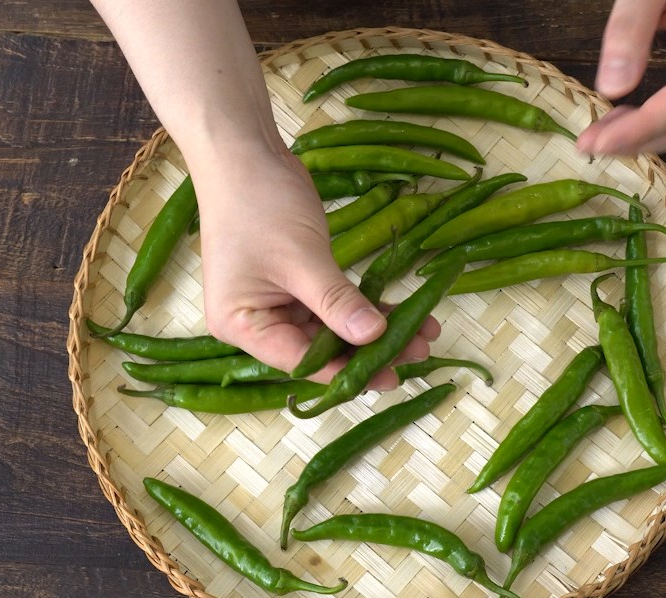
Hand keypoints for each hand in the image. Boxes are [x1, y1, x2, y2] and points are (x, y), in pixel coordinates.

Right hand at [195, 145, 438, 388]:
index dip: (346, 371)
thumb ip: (337, 302)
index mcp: (242, 326)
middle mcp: (256, 323)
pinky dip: (364, 306)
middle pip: (319, 349)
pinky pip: (333, 305)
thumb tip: (375, 337)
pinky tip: (402, 312)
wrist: (244, 152)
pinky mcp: (295, 284)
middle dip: (368, 351)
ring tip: (423, 334)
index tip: (390, 376)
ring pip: (331, 329)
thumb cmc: (259, 204)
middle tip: (417, 354)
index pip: (300, 362)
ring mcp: (276, 303)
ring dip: (374, 330)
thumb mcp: (301, 258)